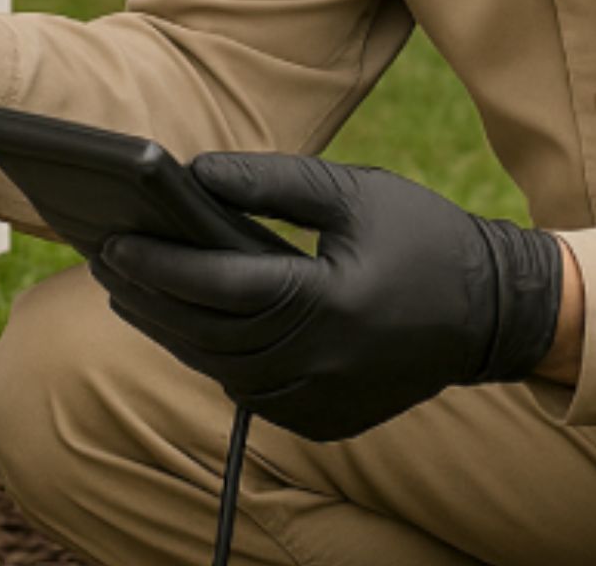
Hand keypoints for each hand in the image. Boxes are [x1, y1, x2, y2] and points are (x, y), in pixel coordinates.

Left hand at [87, 151, 562, 441]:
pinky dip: (212, 357)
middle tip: (103, 259)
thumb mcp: (353, 192)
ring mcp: (321, 402)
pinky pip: (248, 391)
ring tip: (128, 288)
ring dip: (170, 329)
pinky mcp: (323, 421)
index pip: (222, 287)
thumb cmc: (423, 237)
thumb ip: (273, 181)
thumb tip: (194, 174)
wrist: (493, 313)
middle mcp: (320, 363)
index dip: (161, 265)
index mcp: (330, 303)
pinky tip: (182, 323)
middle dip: (149, 295)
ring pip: (220, 368)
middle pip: (208, 333)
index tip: (112, 240)